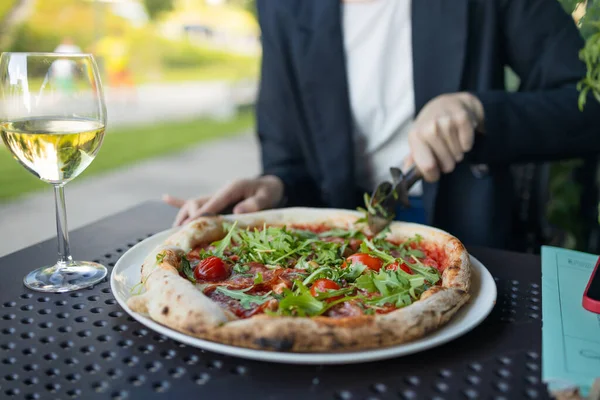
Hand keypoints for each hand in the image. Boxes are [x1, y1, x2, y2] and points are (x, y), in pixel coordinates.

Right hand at [163, 175, 284, 226]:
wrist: (270, 186)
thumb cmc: (269, 191)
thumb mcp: (267, 196)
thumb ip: (255, 203)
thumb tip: (239, 210)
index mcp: (231, 188)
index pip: (212, 203)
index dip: (200, 214)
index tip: (189, 225)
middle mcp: (220, 192)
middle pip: (197, 203)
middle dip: (190, 218)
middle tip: (186, 235)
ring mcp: (216, 196)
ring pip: (193, 204)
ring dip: (184, 216)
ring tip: (175, 232)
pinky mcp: (215, 201)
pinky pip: (195, 201)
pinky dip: (180, 200)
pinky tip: (166, 198)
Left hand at [408, 92, 483, 181]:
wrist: (448, 102)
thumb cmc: (432, 125)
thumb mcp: (419, 139)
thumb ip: (414, 157)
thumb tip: (407, 171)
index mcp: (415, 136)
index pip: (426, 167)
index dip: (433, 175)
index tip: (435, 172)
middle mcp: (429, 128)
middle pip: (447, 164)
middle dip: (448, 162)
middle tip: (445, 149)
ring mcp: (446, 122)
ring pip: (458, 156)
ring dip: (457, 151)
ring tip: (452, 139)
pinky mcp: (462, 118)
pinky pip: (467, 145)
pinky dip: (466, 143)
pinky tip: (461, 133)